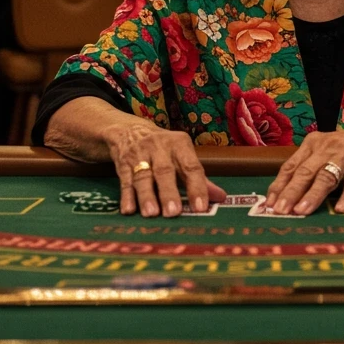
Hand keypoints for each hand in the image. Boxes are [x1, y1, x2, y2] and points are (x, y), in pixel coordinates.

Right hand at [103, 118, 225, 216]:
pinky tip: (129, 210)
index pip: (191, 166)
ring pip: (143, 176)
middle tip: (173, 212)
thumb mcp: (182, 156)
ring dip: (146, 196)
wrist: (130, 130)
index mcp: (179, 144)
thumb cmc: (163, 149)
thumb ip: (199, 178)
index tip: (200, 207)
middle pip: (165, 171)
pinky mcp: (122, 163)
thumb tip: (220, 197)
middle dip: (168, 192)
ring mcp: (139, 155)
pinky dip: (126, 196)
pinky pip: (125, 180)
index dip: (197, 187)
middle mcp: (159, 147)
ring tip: (151, 213)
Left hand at [265, 117, 343, 215]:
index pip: (290, 166)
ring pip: (326, 177)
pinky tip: (341, 209)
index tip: (269, 203)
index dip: (279, 185)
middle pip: (304, 172)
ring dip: (313, 195)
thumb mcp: (324, 151)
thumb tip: (284, 194)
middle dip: (291, 192)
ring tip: (302, 211)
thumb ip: (307, 168)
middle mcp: (326, 149)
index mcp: (312, 145)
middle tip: (280, 210)